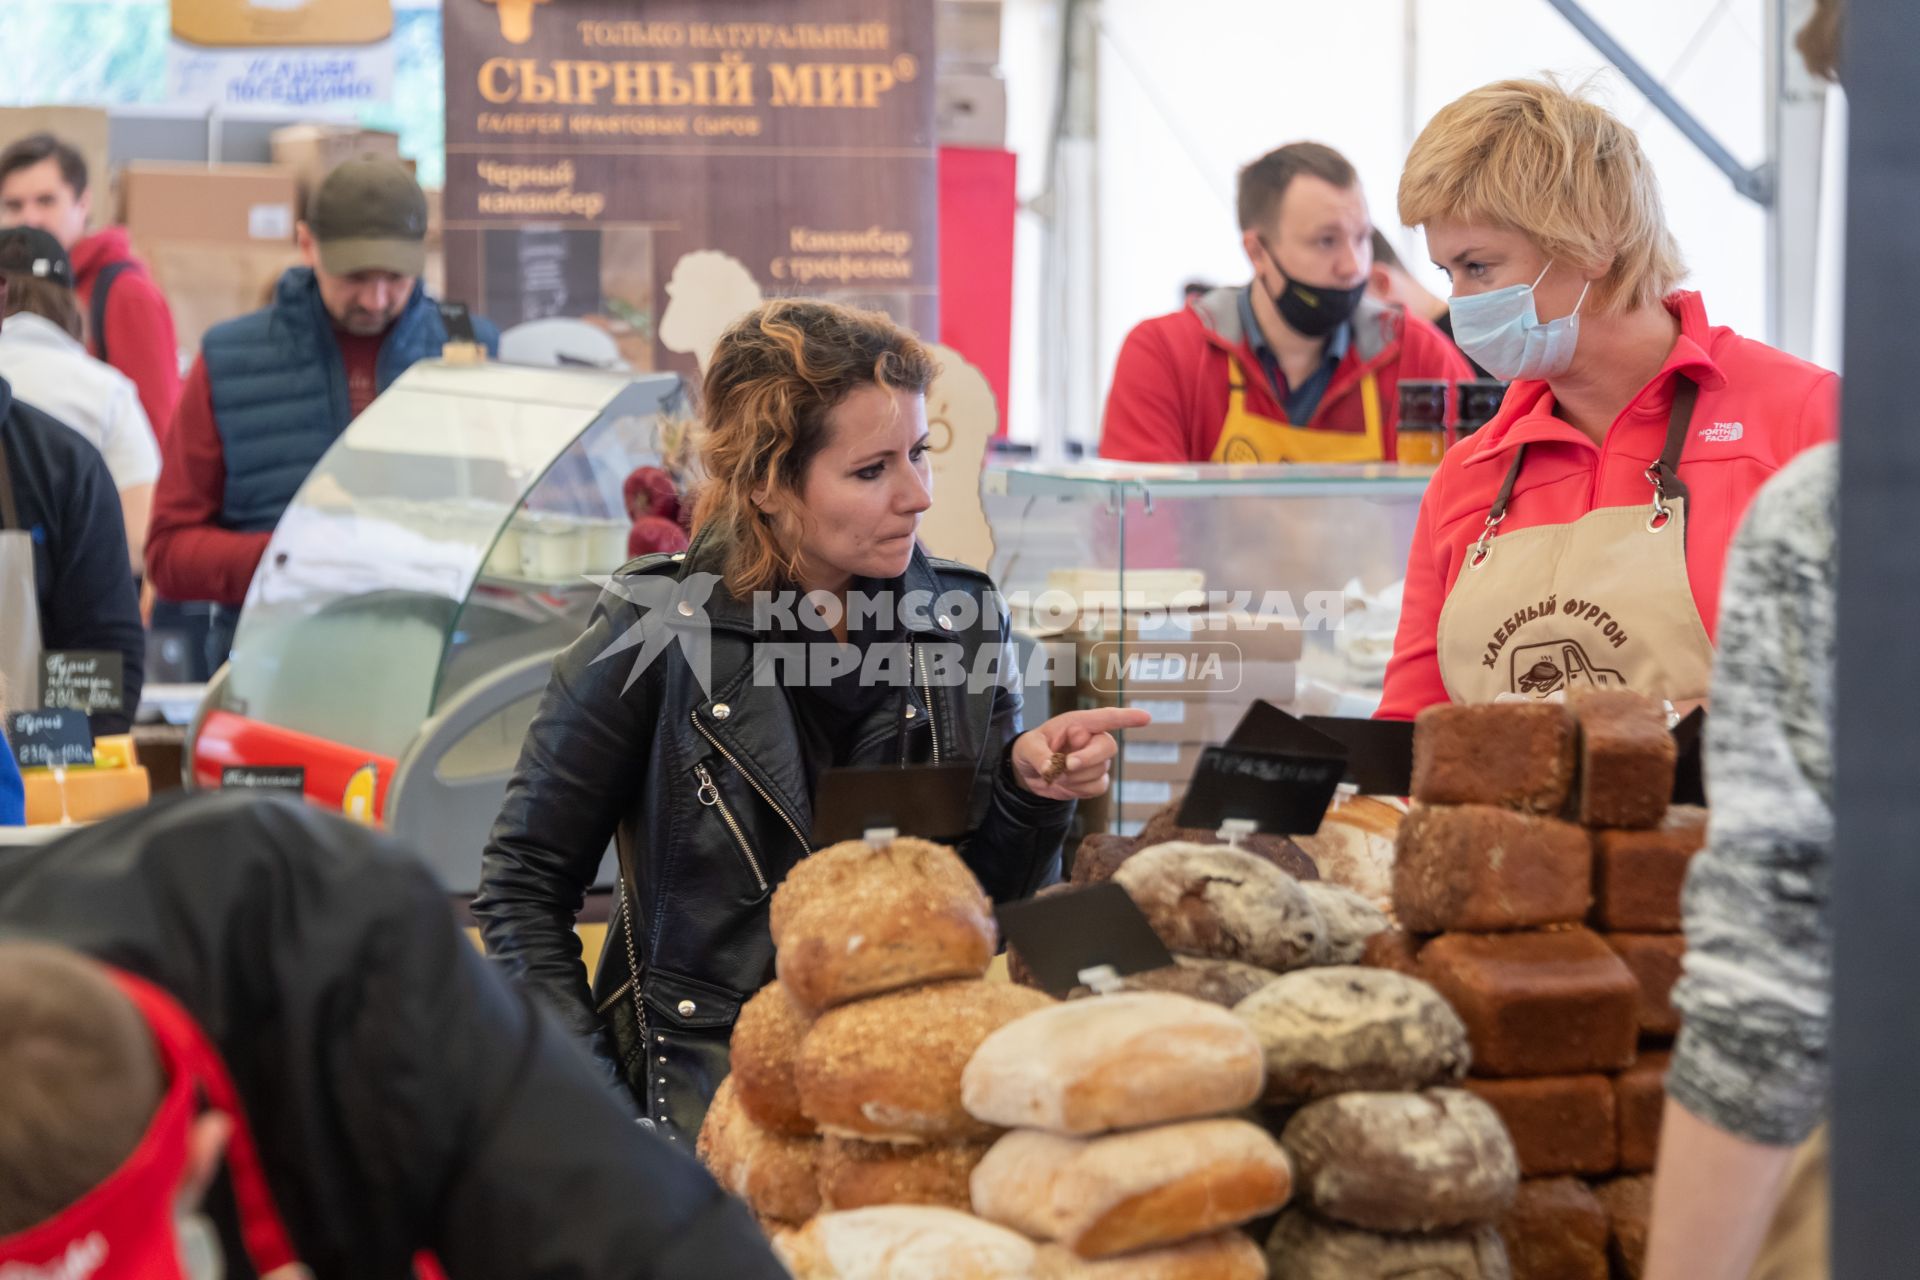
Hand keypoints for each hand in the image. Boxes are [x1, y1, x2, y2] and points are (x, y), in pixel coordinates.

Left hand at [1009, 706, 1152, 800]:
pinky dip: (1080, 790)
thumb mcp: (1027, 747)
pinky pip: (1098, 787)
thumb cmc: (1030, 749)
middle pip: (1107, 747)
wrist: (1029, 773)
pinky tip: (1066, 784)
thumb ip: (1039, 755)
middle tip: (1066, 766)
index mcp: (1077, 723)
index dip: (1126, 717)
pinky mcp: (1095, 779)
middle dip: (1088, 759)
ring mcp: (1096, 760)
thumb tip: (1051, 768)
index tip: (1145, 717)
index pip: (1106, 718)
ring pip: (1100, 771)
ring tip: (1055, 774)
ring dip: (1076, 777)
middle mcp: (1091, 739)